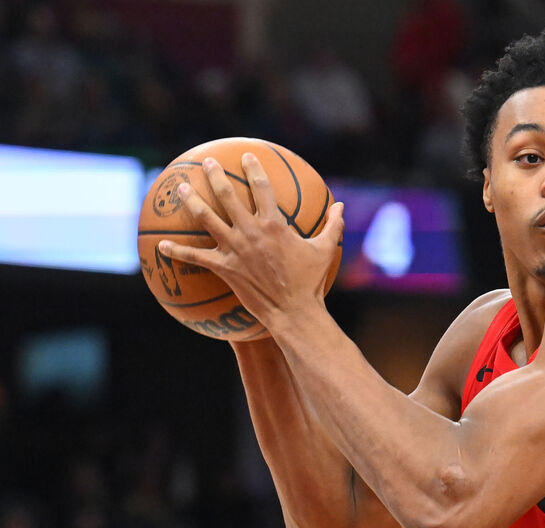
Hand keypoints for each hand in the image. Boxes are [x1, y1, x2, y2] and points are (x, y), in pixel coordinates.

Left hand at [157, 153, 343, 330]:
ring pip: (207, 219)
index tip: (247, 156)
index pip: (262, 187)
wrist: (294, 310)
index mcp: (275, 224)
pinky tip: (161, 246)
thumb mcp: (326, 249)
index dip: (254, 168)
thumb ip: (332, 225)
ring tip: (181, 188)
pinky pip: (195, 258)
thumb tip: (340, 205)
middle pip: (228, 196)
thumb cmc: (311, 281)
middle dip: (215, 175)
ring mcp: (235, 249)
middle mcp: (251, 231)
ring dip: (192, 201)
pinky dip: (177, 252)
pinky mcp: (224, 267)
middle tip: (206, 163)